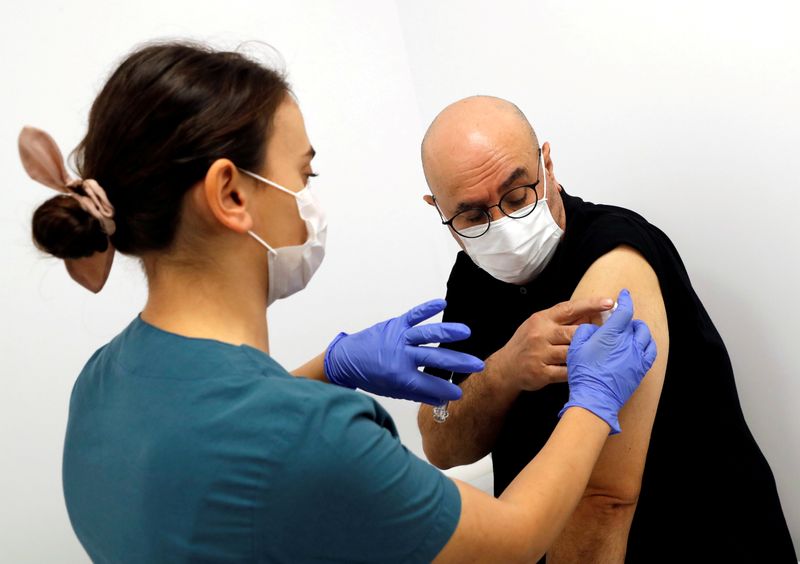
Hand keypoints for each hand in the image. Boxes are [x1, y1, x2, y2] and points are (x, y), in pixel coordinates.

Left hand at [324, 299, 484, 404]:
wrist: (347, 359)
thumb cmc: (371, 377)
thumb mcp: (394, 390)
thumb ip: (419, 393)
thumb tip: (443, 399)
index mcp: (399, 376)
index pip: (428, 384)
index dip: (445, 389)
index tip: (460, 392)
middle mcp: (401, 355)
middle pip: (433, 358)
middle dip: (457, 362)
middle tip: (477, 365)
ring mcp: (399, 337)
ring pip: (426, 334)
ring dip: (447, 332)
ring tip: (466, 332)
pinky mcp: (396, 324)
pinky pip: (413, 315)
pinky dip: (427, 308)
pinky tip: (442, 303)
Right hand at [491, 297, 615, 392]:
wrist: (506, 368)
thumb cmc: (527, 344)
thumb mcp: (540, 326)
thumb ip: (562, 321)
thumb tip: (591, 314)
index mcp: (542, 319)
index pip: (569, 308)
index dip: (590, 305)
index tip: (609, 302)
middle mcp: (540, 334)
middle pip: (574, 332)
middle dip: (594, 335)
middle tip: (611, 337)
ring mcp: (539, 354)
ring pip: (572, 353)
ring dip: (586, 355)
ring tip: (600, 356)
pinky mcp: (541, 373)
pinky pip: (566, 372)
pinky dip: (577, 371)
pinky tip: (585, 371)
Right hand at [558, 289, 656, 433]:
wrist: (595, 397)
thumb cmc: (583, 372)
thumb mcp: (576, 347)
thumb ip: (584, 331)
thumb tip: (592, 327)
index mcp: (611, 334)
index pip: (624, 311)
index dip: (625, 300)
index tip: (624, 294)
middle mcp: (628, 343)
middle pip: (635, 324)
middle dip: (629, 319)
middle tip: (622, 320)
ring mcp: (637, 356)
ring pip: (645, 336)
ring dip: (639, 330)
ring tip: (632, 332)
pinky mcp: (641, 369)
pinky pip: (650, 351)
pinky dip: (647, 344)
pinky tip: (640, 346)